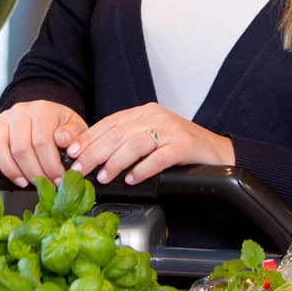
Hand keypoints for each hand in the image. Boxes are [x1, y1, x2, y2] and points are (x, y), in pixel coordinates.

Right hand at [0, 100, 86, 186]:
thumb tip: (65, 142)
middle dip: (33, 172)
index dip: (50, 165)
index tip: (58, 180)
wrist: (45, 115)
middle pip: (20, 147)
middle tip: (43, 185)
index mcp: (42, 109)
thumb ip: (74, 134)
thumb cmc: (60, 126)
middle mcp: (19, 111)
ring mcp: (1, 118)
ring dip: (11, 169)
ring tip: (23, 182)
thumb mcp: (76, 127)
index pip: (42, 141)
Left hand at [65, 103, 233, 185]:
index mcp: (144, 112)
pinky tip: (132, 179)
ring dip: (115, 161)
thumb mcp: (152, 136)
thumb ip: (128, 140)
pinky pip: (159, 157)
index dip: (88, 137)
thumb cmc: (182, 148)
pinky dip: (143, 169)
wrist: (220, 153)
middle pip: (118, 133)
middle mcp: (155, 116)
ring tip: (104, 177)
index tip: (72, 152)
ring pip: (135, 143)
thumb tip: (95, 155)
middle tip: (81, 168)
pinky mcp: (184, 146)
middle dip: (94, 152)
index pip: (110, 122)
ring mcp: (170, 130)